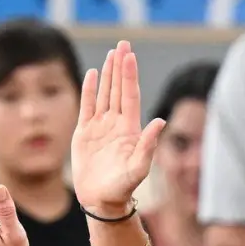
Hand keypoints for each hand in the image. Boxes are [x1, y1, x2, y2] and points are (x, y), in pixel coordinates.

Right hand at [71, 40, 165, 216]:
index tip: (129, 55)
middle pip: (118, 88)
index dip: (129, 75)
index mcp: (129, 129)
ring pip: (105, 94)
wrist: (101, 201)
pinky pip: (87, 107)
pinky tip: (91, 75)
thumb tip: (160, 121)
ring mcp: (100, 127)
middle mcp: (116, 124)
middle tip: (123, 43)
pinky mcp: (84, 134)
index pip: (129, 95)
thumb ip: (148, 145)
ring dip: (107, 74)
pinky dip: (89, 90)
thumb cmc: (122, 188)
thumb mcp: (138, 168)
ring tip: (111, 54)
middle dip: (120, 66)